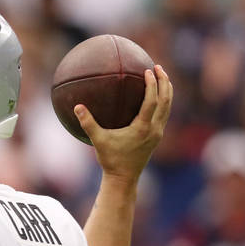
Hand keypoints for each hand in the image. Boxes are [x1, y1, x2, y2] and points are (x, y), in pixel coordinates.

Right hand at [76, 65, 172, 184]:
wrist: (124, 178)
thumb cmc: (110, 160)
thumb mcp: (98, 141)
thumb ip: (88, 123)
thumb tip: (77, 106)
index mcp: (142, 128)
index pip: (152, 102)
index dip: (152, 85)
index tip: (149, 71)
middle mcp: (154, 129)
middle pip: (165, 101)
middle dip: (164, 82)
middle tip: (159, 67)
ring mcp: (157, 133)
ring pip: (168, 107)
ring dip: (167, 91)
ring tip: (163, 77)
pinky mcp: (156, 136)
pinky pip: (163, 114)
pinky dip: (162, 102)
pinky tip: (156, 96)